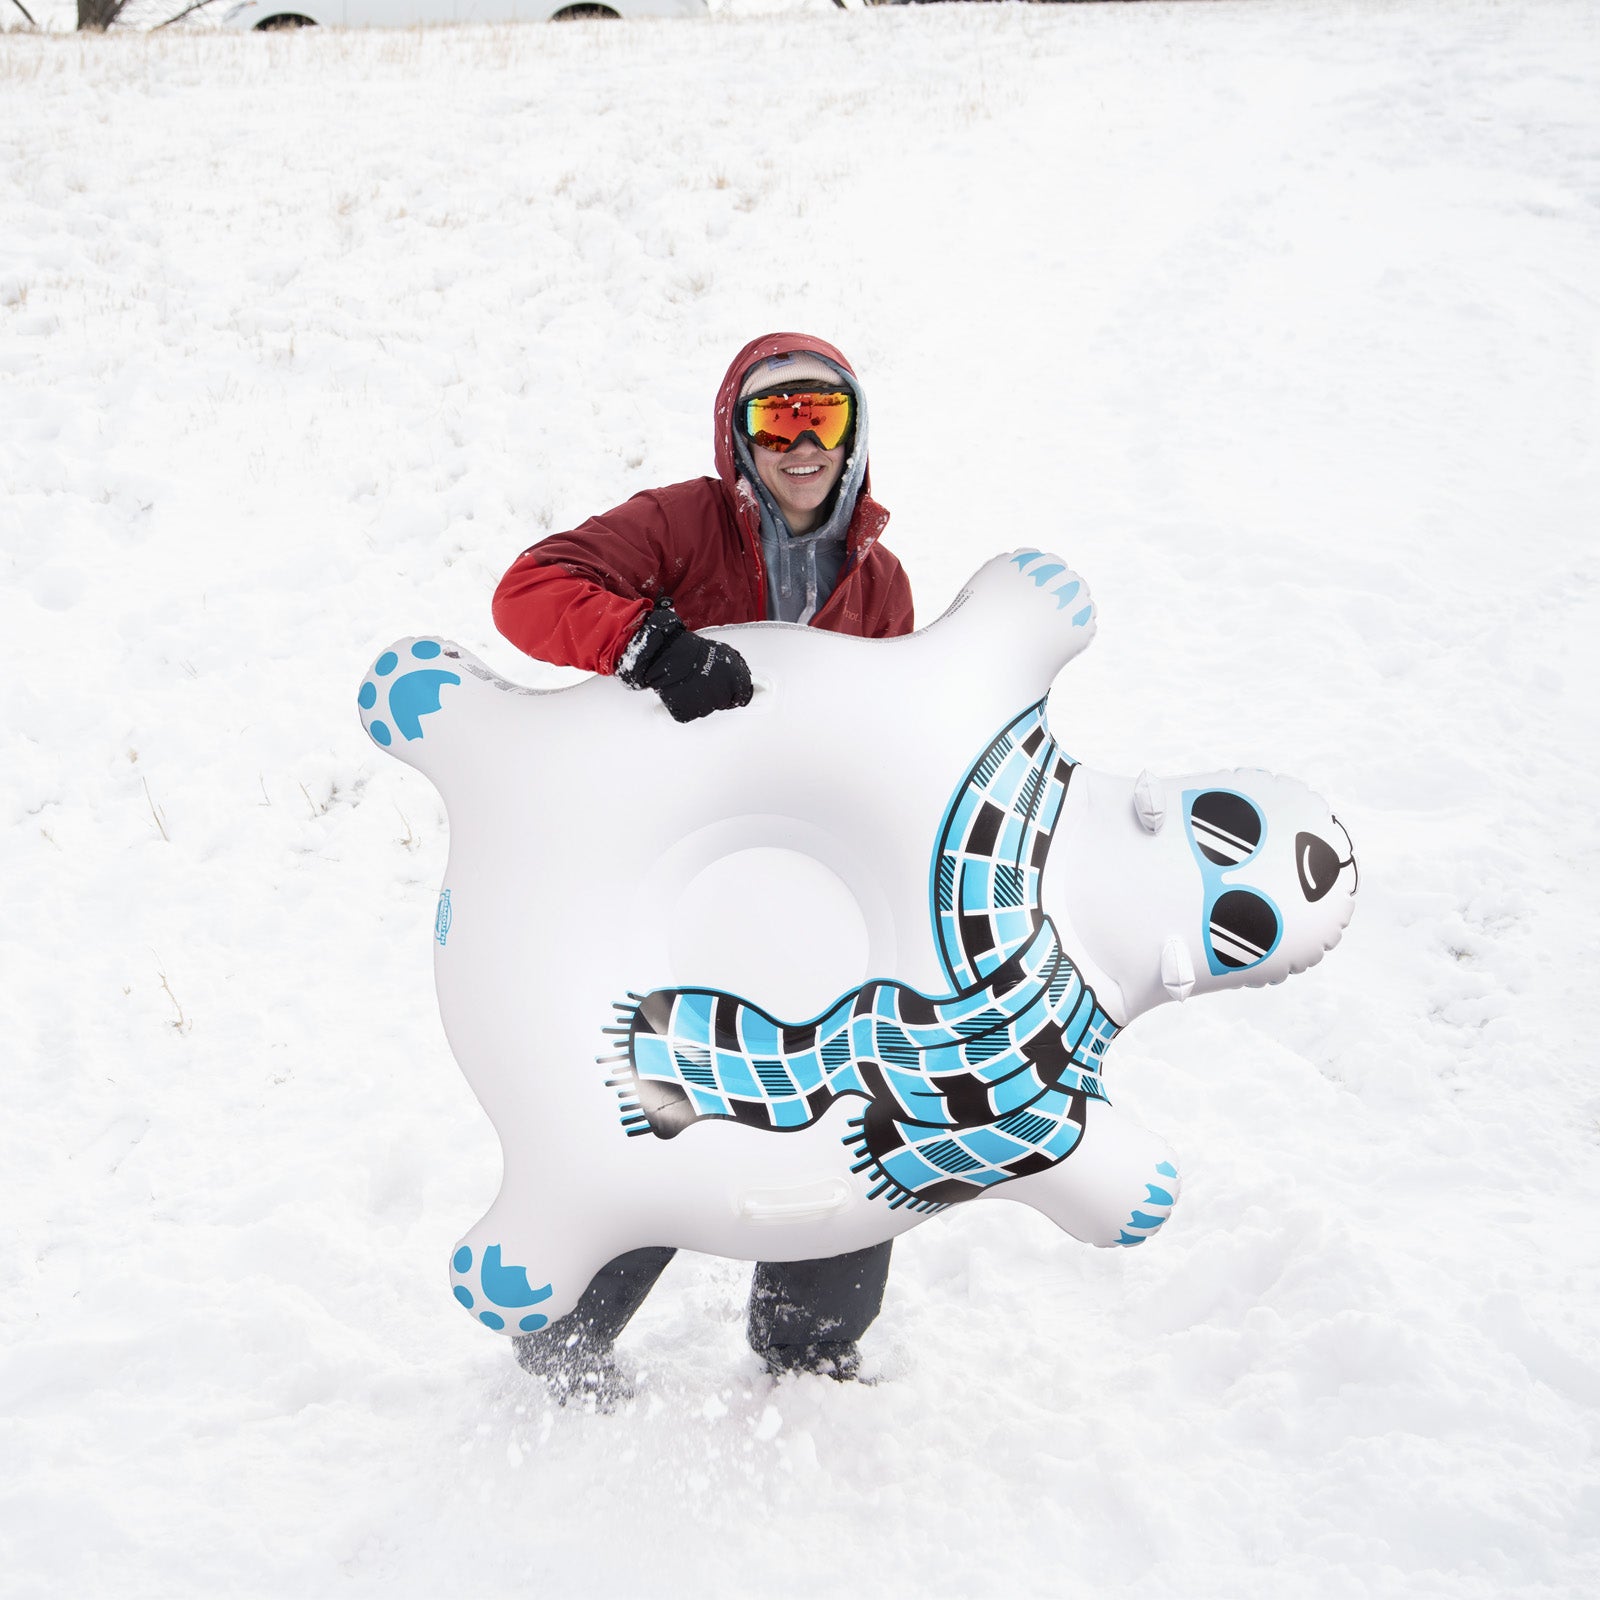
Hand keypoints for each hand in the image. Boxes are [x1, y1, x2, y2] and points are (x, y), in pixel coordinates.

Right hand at [616, 597, 752, 723]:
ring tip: (691, 682)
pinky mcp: (688, 713)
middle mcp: (723, 696)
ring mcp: (706, 707)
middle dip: (716, 693)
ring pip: (706, 708)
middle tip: (703, 680)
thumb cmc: (694, 651)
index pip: (743, 697)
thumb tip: (743, 681)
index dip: (734, 693)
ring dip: (700, 699)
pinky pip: (688, 713)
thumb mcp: (726, 654)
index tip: (729, 691)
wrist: (668, 653)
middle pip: (723, 703)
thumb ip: (737, 671)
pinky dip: (684, 705)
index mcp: (737, 682)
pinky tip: (681, 690)